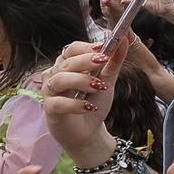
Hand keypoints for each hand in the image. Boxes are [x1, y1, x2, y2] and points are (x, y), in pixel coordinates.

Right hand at [42, 39, 122, 161]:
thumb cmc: (93, 103)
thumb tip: (123, 40)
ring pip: (60, 80)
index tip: (102, 48)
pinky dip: (75, 104)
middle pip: (66, 62)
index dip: (85, 48)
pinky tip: (89, 107)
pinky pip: (57, 103)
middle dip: (85, 61)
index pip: (71, 49)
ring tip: (99, 86)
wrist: (89, 132)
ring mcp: (50, 92)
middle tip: (103, 61)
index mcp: (67, 65)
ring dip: (81, 81)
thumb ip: (113, 62)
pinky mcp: (49, 109)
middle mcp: (55, 75)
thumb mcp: (107, 81)